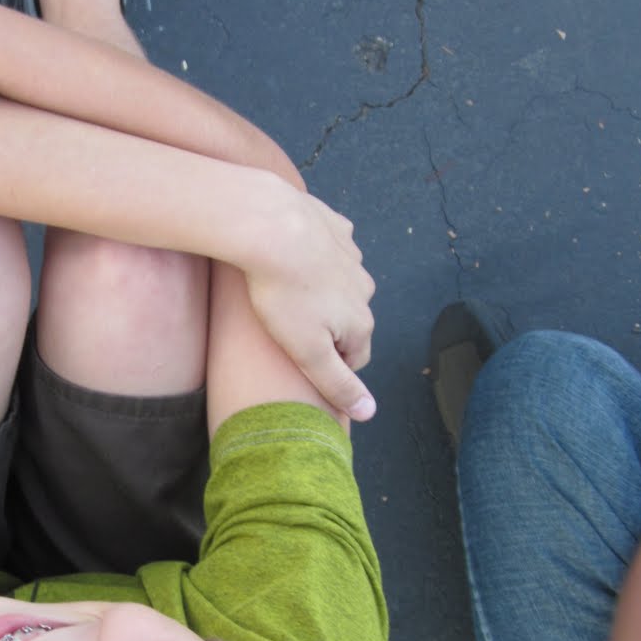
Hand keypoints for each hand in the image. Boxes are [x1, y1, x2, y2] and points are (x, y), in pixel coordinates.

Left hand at [243, 189, 376, 419]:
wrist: (272, 227)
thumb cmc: (283, 295)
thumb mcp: (308, 352)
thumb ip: (338, 385)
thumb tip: (369, 413)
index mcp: (362, 322)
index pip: (354, 359)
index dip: (329, 367)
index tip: (300, 363)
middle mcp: (365, 289)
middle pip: (348, 321)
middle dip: (324, 328)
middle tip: (287, 328)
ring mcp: (352, 256)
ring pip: (339, 285)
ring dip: (319, 293)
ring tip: (284, 293)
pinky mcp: (335, 228)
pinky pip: (329, 250)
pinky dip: (314, 257)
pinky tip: (290, 257)